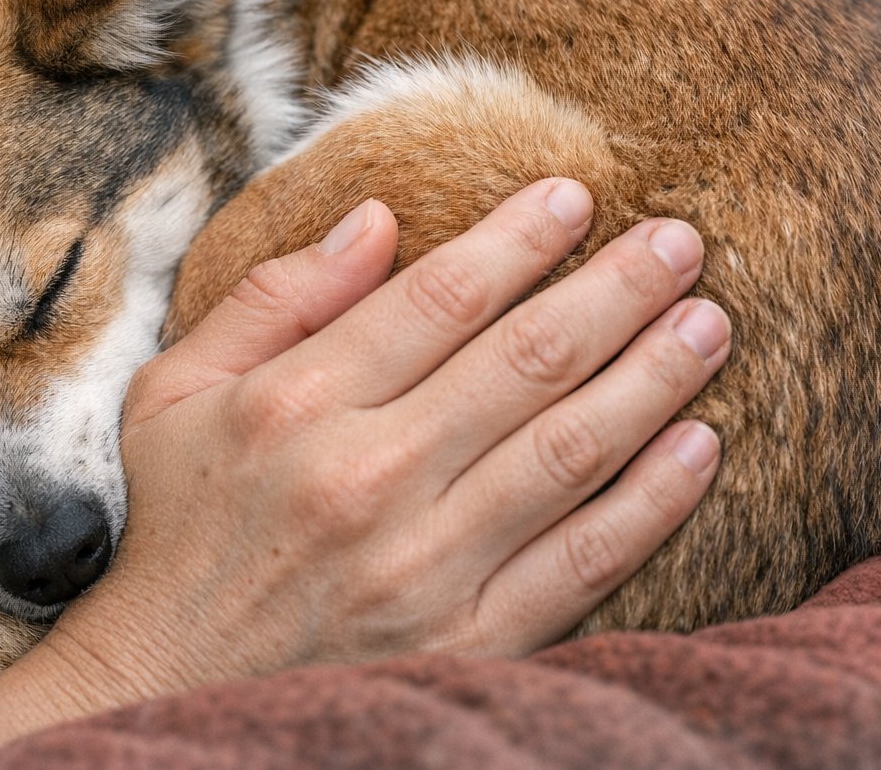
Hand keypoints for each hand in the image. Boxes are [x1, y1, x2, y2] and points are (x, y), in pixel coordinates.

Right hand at [0, 179, 727, 765]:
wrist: (171, 681)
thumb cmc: (179, 523)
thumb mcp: (174, 391)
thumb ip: (273, 299)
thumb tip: (377, 221)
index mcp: (297, 404)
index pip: (440, 298)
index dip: (520, 239)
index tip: (579, 198)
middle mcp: (368, 478)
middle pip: (527, 360)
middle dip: (617, 289)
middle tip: (681, 242)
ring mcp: (425, 568)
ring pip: (571, 449)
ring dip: (654, 377)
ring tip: (708, 322)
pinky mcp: (468, 641)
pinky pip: (584, 562)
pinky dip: (653, 502)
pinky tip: (700, 446)